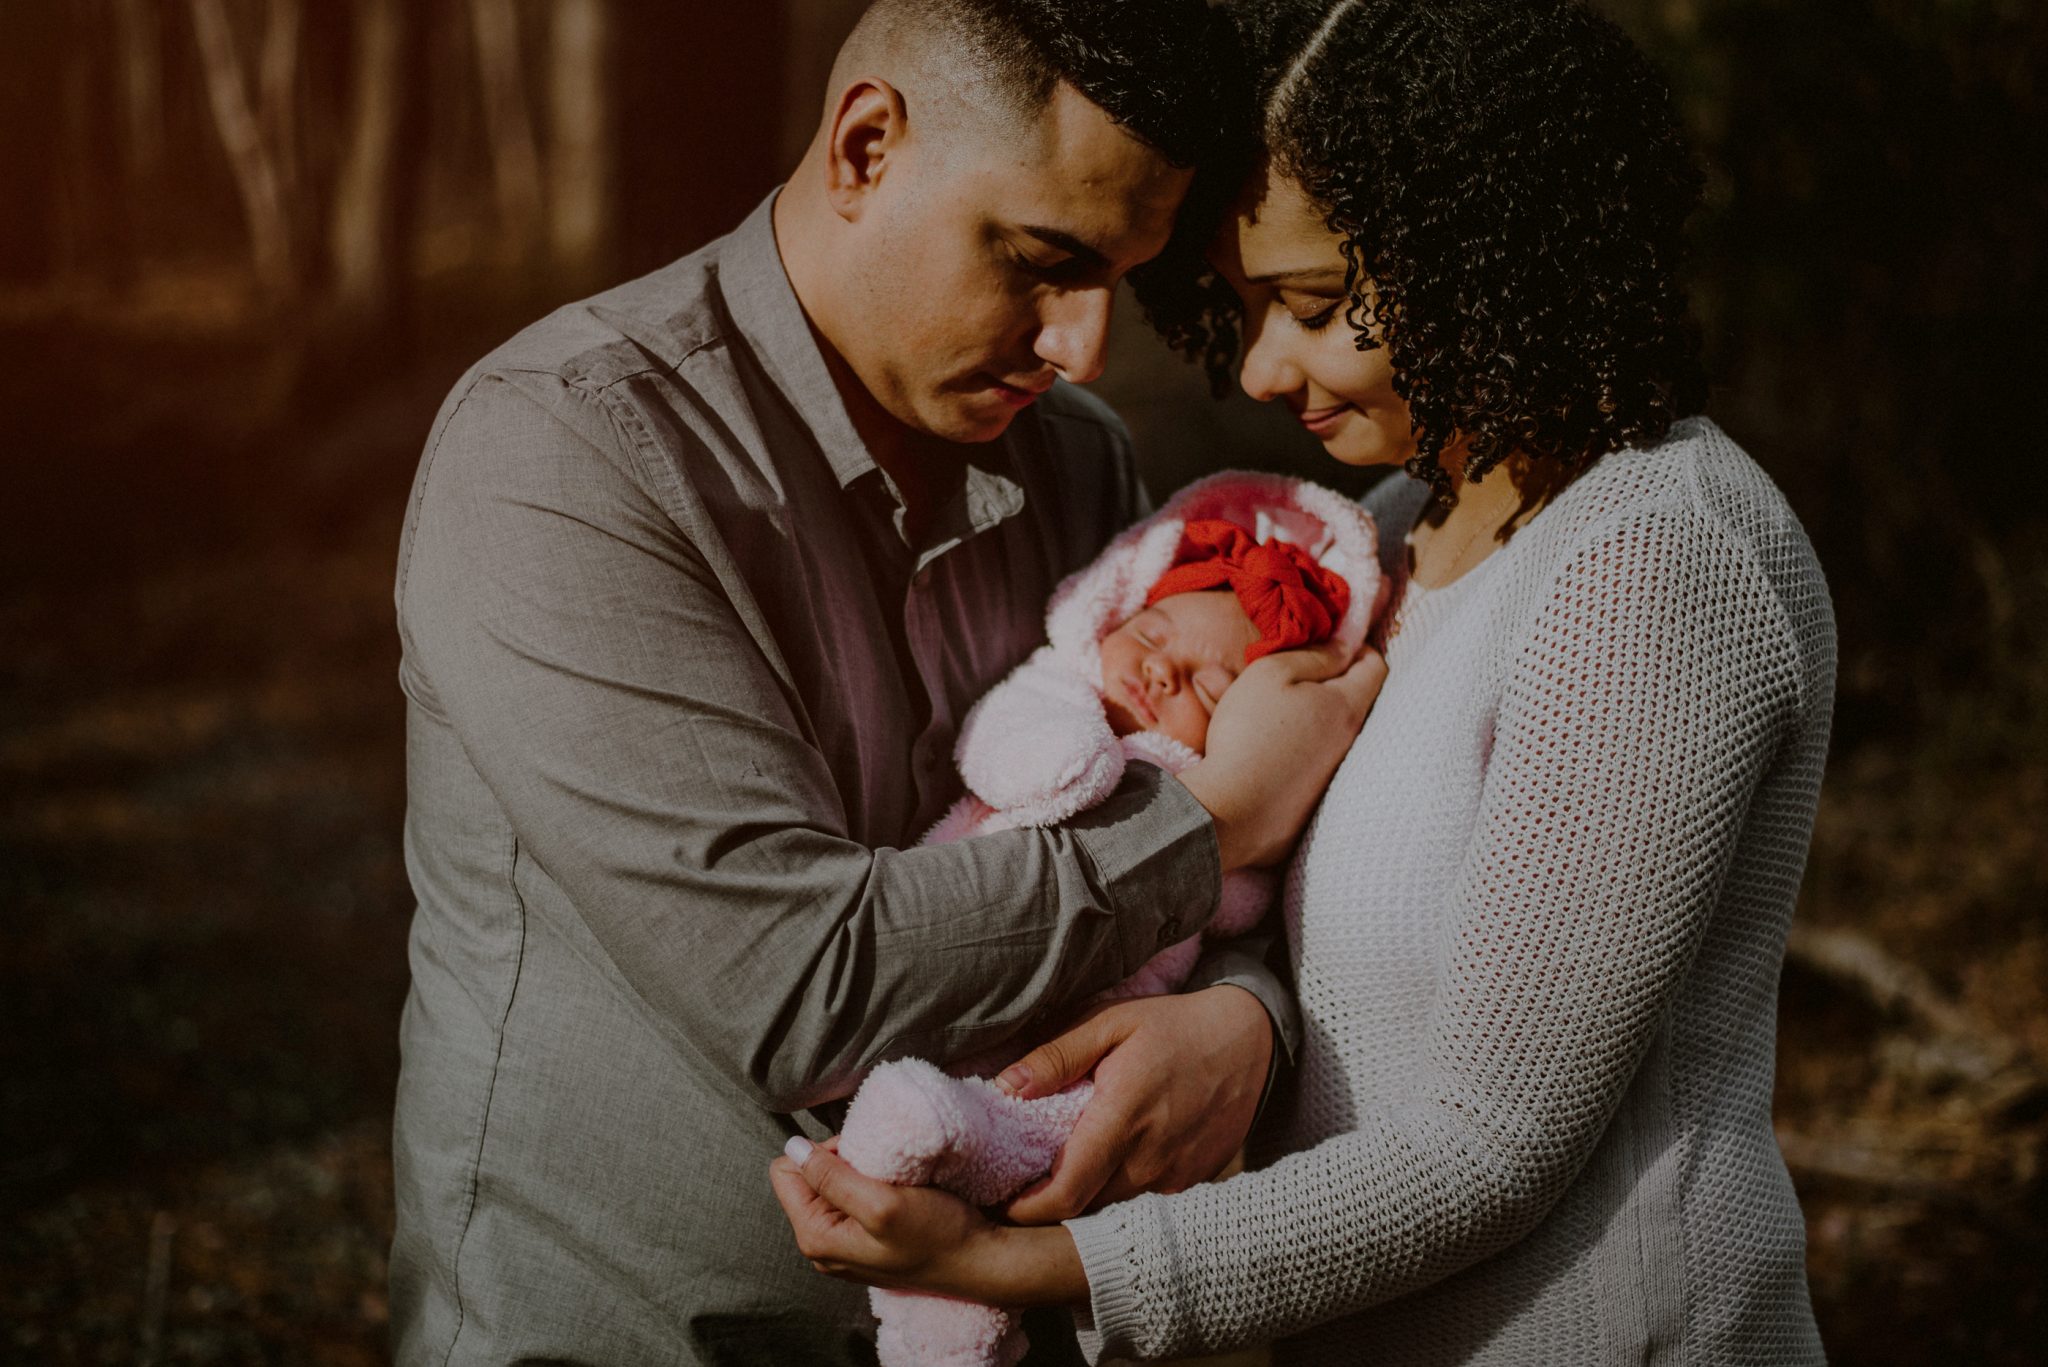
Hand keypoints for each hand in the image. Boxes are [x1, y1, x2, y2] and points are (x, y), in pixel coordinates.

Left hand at [769, 1137, 1086, 1305]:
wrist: (979, 1259)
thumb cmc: (936, 1235)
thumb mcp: (881, 1203)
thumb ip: (831, 1178)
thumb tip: (792, 1147)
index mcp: (815, 1236)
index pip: (787, 1171)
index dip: (823, 1154)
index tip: (862, 1158)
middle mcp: (822, 1243)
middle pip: (808, 1176)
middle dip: (842, 1162)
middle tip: (882, 1168)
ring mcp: (845, 1242)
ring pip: (833, 1184)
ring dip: (860, 1171)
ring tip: (893, 1179)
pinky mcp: (867, 1238)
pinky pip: (854, 1197)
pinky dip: (873, 1184)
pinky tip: (898, 1190)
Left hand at [997, 985, 1270, 1223]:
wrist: (1251, 1041)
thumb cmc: (1173, 1026)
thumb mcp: (1111, 1022)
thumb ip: (1057, 1056)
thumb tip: (1005, 1088)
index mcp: (1123, 1118)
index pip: (1066, 1192)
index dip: (1026, 1207)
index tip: (1000, 1198)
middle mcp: (1150, 1160)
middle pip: (1083, 1207)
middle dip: (1047, 1201)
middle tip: (1020, 1179)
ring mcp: (1175, 1176)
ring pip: (1111, 1206)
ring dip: (1084, 1194)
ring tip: (1062, 1166)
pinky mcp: (1191, 1181)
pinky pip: (1141, 1198)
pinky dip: (1117, 1187)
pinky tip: (1109, 1158)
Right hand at [1179, 638, 1386, 869]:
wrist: (1231, 812)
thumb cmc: (1250, 733)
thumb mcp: (1274, 674)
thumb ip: (1316, 654)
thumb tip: (1347, 644)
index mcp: (1347, 706)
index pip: (1375, 665)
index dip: (1355, 647)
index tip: (1326, 643)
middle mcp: (1350, 741)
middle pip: (1352, 698)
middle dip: (1325, 680)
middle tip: (1288, 672)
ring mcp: (1333, 773)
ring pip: (1326, 728)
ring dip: (1303, 712)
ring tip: (1263, 708)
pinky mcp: (1312, 798)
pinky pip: (1309, 757)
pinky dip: (1292, 743)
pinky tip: (1261, 745)